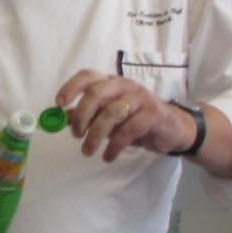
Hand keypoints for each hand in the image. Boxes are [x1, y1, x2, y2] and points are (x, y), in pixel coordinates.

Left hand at [57, 70, 195, 161]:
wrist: (173, 129)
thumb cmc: (135, 120)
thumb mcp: (108, 117)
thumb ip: (87, 115)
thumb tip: (61, 116)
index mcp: (111, 82)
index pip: (88, 76)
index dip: (71, 87)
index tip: (59, 104)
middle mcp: (125, 86)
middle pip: (97, 93)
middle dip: (82, 116)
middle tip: (76, 135)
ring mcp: (140, 98)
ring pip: (111, 112)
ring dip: (96, 135)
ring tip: (88, 151)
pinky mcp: (153, 115)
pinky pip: (128, 130)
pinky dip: (114, 146)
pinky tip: (108, 156)